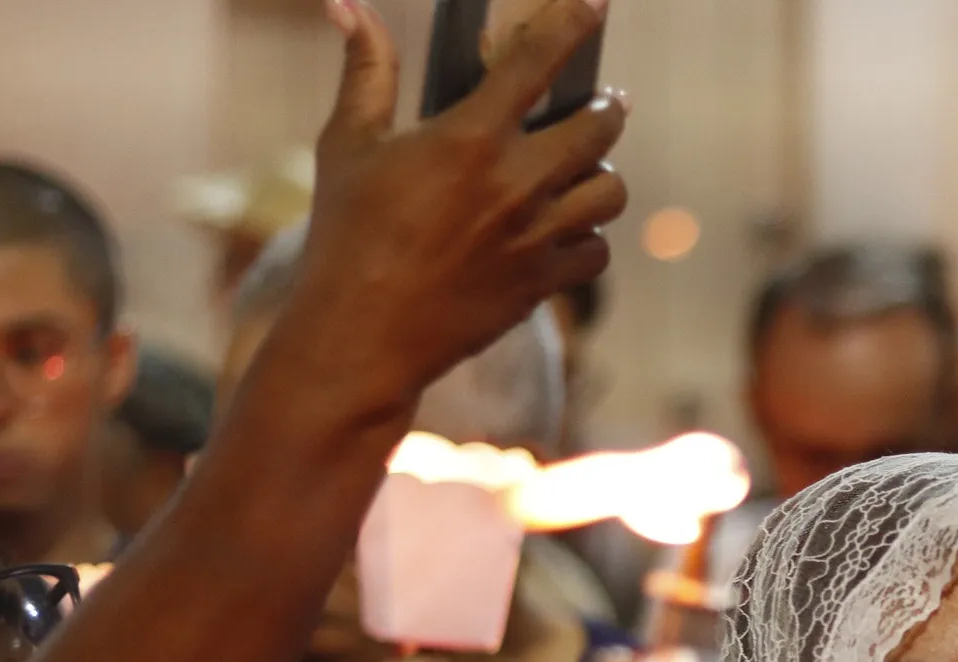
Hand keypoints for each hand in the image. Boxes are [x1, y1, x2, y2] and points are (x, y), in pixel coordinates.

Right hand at [288, 0, 629, 417]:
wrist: (363, 334)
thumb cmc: (347, 235)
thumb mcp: (347, 145)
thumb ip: (366, 72)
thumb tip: (350, 5)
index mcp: (470, 137)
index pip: (538, 61)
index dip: (572, 23)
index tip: (595, 4)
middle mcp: (517, 183)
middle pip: (600, 127)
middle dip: (605, 107)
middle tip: (600, 102)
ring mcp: (537, 236)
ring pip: (610, 191)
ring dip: (602, 173)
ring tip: (584, 168)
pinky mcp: (544, 283)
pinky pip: (598, 250)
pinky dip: (590, 237)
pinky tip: (568, 229)